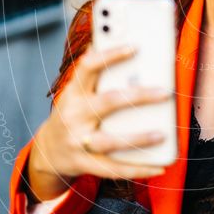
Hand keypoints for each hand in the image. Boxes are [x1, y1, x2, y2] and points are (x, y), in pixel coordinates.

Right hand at [32, 44, 170, 181]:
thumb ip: (94, 74)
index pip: (88, 67)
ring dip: (138, 138)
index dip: (110, 55)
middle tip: (165, 92)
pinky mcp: (84, 164)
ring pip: (110, 141)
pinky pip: (113, 169)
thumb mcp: (77, 92)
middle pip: (108, 102)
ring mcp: (78, 141)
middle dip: (138, 96)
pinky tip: (159, 167)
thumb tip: (113, 44)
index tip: (134, 47)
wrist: (48, 150)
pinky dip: (138, 168)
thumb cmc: (73, 113)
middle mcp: (74, 115)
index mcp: (74, 92)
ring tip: (163, 134)